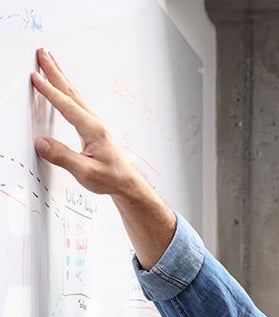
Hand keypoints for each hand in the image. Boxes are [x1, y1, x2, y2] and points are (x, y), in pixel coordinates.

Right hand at [31, 49, 175, 267]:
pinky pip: (77, 102)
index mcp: (93, 129)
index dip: (49, 90)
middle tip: (41, 52)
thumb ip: (63, 157)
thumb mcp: (86, 172)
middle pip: (70, 91)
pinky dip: (66, 89)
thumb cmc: (112, 178)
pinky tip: (63, 87)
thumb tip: (42, 143)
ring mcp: (95, 124)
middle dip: (54, 71)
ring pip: (74, 94)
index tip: (35, 76)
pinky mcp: (94, 128)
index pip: (66, 105)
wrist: (127, 184)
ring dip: (60, 76)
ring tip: (49, 61)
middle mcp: (95, 122)